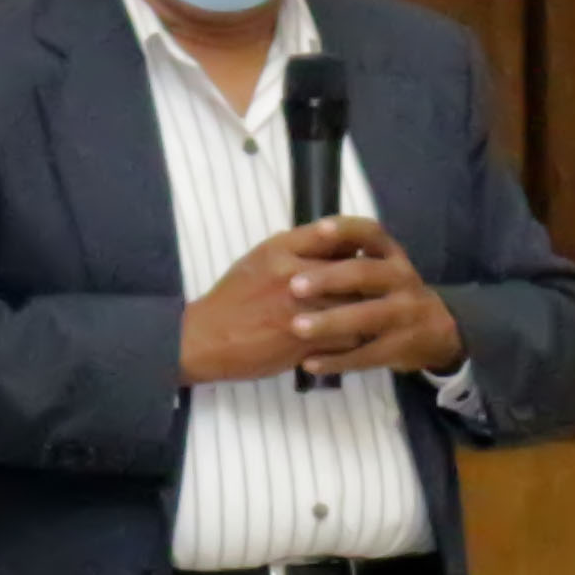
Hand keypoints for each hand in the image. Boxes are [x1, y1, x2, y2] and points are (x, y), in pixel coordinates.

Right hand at [176, 225, 360, 385]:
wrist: (205, 339)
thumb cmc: (234, 299)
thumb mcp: (259, 260)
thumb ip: (296, 250)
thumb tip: (337, 243)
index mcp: (280, 248)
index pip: (334, 232)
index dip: (354, 242)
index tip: (360, 254)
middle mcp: (292, 273)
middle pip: (352, 270)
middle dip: (364, 282)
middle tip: (369, 291)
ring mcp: (299, 307)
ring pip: (355, 306)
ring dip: (361, 314)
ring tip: (359, 319)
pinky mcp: (303, 339)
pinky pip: (346, 338)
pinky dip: (348, 342)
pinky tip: (340, 342)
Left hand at [280, 216, 463, 376]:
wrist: (437, 330)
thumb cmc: (390, 292)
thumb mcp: (380, 266)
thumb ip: (345, 255)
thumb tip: (292, 244)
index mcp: (391, 255)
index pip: (370, 233)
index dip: (346, 230)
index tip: (319, 230)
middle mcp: (401, 278)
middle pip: (365, 274)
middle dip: (328, 279)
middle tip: (293, 286)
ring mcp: (405, 314)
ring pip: (367, 317)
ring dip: (330, 322)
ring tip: (297, 327)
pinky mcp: (401, 347)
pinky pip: (366, 355)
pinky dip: (337, 360)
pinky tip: (309, 363)